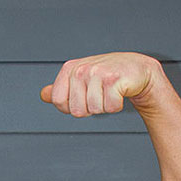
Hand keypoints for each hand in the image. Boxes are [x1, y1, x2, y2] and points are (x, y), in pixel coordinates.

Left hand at [40, 52, 162, 116]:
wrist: (138, 69)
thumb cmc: (107, 76)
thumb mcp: (80, 79)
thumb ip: (60, 88)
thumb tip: (43, 95)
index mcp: (69, 69)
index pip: (58, 101)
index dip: (71, 106)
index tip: (83, 96)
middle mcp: (81, 69)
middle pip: (76, 110)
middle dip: (90, 108)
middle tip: (100, 94)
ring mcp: (97, 73)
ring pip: (94, 110)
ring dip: (104, 106)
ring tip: (110, 92)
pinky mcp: (114, 80)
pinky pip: (110, 108)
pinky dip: (116, 105)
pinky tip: (120, 92)